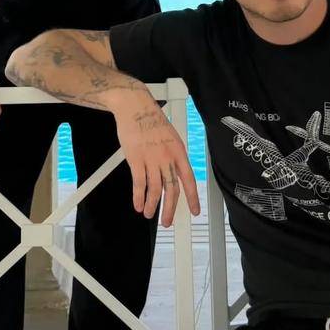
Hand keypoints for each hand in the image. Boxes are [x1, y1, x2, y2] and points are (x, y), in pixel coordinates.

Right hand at [113, 94, 200, 226]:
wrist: (135, 107)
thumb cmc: (151, 120)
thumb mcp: (170, 137)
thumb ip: (173, 155)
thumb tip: (173, 173)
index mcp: (179, 151)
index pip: (189, 179)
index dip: (193, 198)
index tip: (195, 211)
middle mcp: (167, 157)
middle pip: (172, 189)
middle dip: (170, 209)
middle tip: (167, 221)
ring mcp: (152, 159)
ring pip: (155, 189)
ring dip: (152, 205)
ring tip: (148, 214)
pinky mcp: (136, 159)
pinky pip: (139, 184)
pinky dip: (138, 197)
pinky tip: (138, 204)